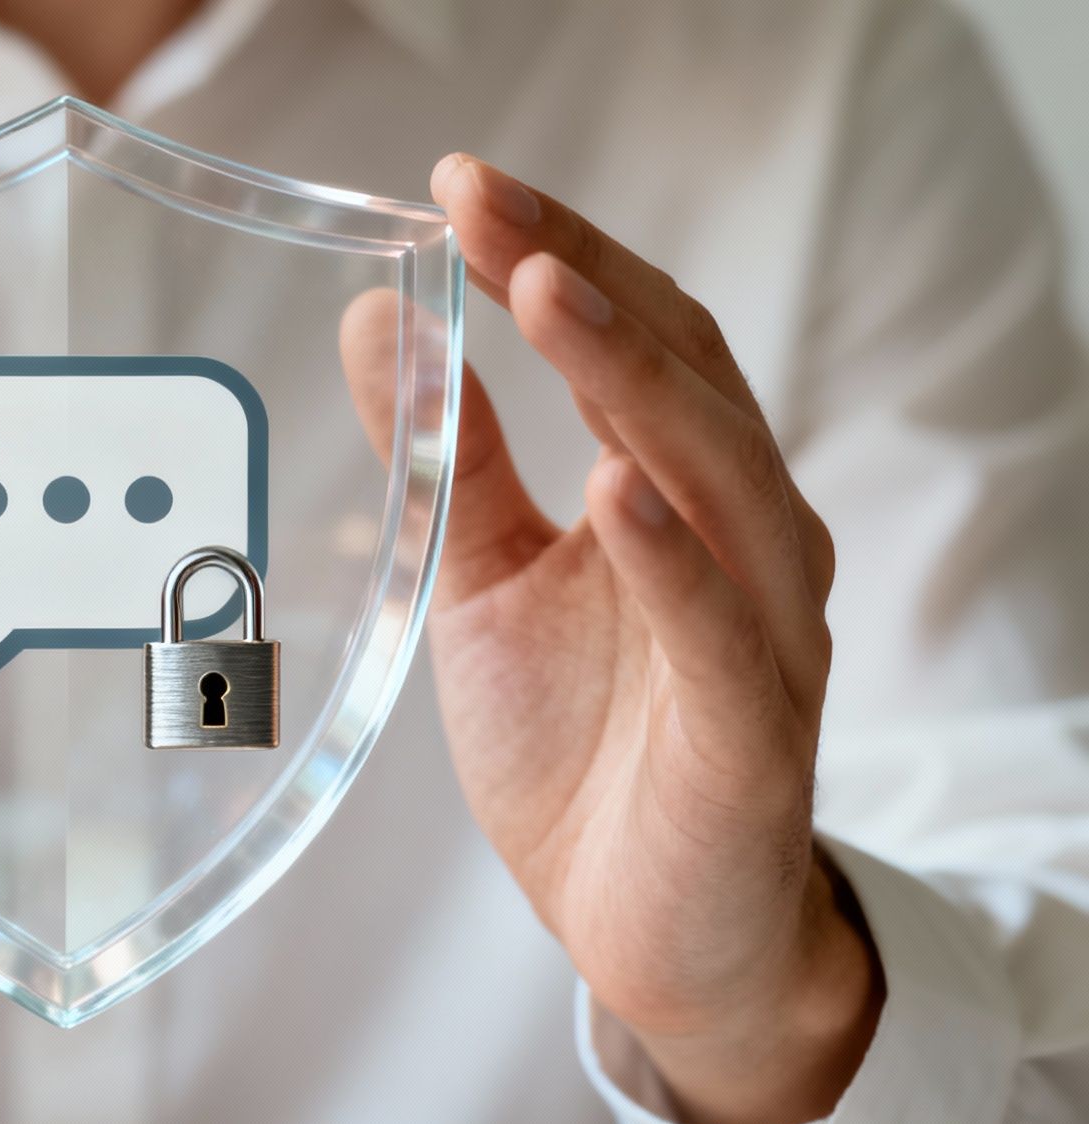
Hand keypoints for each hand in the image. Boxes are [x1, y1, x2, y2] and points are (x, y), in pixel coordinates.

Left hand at [345, 156, 880, 1123]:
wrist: (651, 927)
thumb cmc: (584, 745)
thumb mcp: (485, 580)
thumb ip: (449, 459)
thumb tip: (375, 323)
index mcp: (676, 491)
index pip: (629, 337)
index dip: (550, 255)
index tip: (459, 187)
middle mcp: (737, 539)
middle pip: (676, 375)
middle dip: (579, 280)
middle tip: (485, 206)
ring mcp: (758, 630)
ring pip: (716, 476)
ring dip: (632, 379)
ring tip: (547, 295)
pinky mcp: (750, 730)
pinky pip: (721, 630)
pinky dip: (672, 556)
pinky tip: (619, 489)